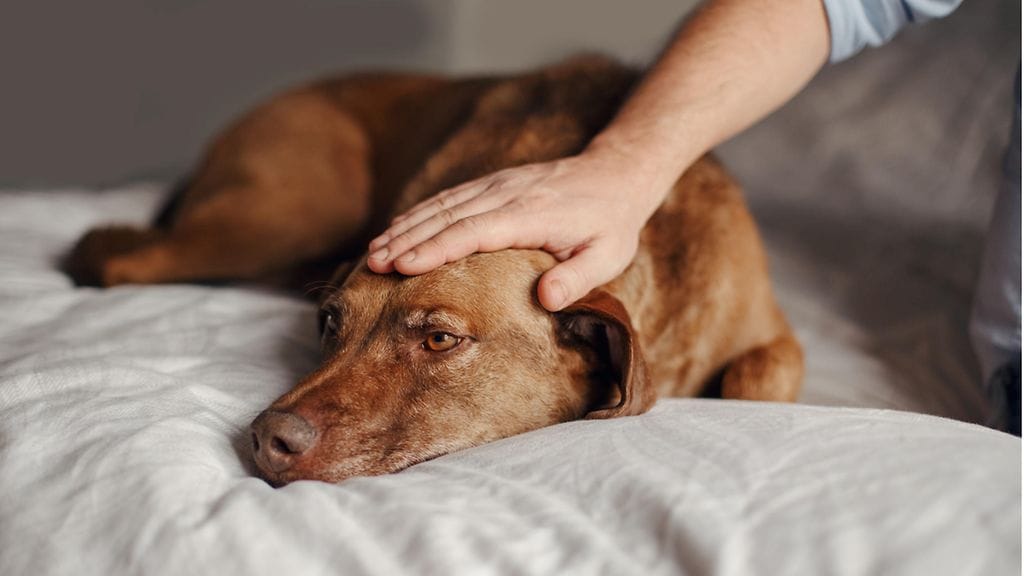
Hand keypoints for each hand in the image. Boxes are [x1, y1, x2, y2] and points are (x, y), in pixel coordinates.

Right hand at [366, 149, 660, 310]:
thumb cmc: (611, 224)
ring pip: (442, 204)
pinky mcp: (493, 183)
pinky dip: (420, 213)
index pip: (474, 231)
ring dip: (406, 226)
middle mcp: (507, 194)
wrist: (615, 173)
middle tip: (374, 264)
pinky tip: (399, 229)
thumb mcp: (608, 256)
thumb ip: (578, 278)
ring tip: (375, 252)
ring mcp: (497, 185)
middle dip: (407, 240)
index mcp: (531, 215)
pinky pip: (450, 198)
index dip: (436, 248)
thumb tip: (546, 300)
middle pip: (447, 216)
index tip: (403, 266)